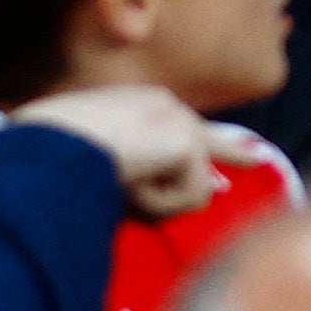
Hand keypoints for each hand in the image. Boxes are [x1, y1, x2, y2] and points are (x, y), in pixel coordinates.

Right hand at [14, 84, 226, 215]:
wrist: (52, 140)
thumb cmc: (57, 153)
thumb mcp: (97, 159)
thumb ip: (138, 172)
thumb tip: (194, 194)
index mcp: (138, 105)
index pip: (179, 126)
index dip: (201, 144)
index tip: (217, 159)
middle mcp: (165, 106)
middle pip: (212, 139)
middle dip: (235, 151)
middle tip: (258, 156)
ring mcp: (179, 121)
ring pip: (194, 188)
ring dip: (159, 203)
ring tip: (122, 190)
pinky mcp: (187, 143)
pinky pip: (188, 199)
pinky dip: (158, 205)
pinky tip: (131, 188)